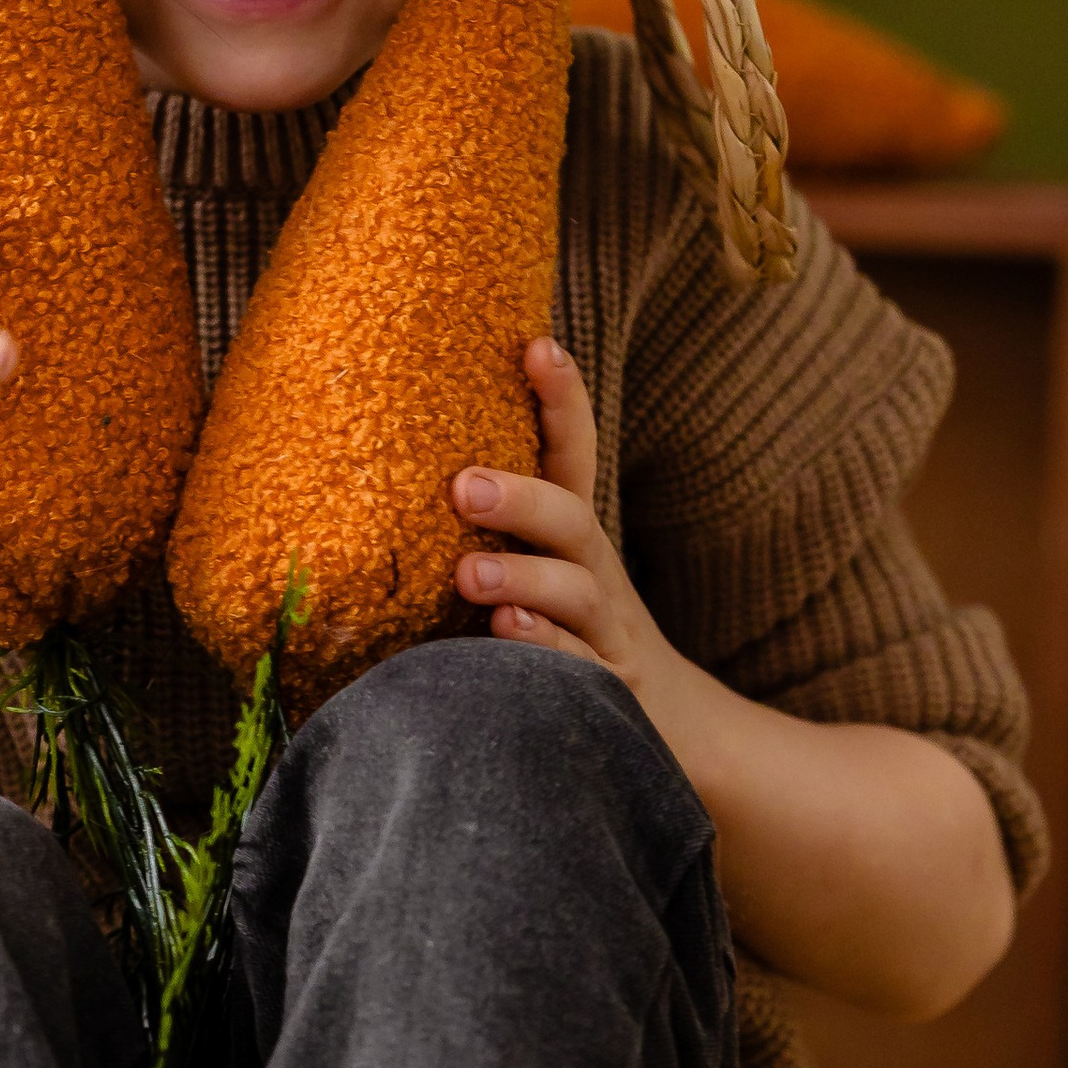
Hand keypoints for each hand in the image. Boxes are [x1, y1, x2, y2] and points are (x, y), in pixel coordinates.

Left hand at [451, 339, 687, 716]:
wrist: (670, 722)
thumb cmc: (572, 635)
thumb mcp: (543, 570)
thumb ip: (494, 528)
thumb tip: (397, 467)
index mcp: (573, 536)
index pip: (573, 454)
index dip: (562, 400)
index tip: (537, 345)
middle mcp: (595, 573)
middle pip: (571, 519)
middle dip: (523, 496)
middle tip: (464, 486)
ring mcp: (606, 632)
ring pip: (573, 594)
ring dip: (522, 577)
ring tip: (470, 574)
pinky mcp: (607, 692)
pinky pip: (574, 670)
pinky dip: (541, 651)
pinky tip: (503, 634)